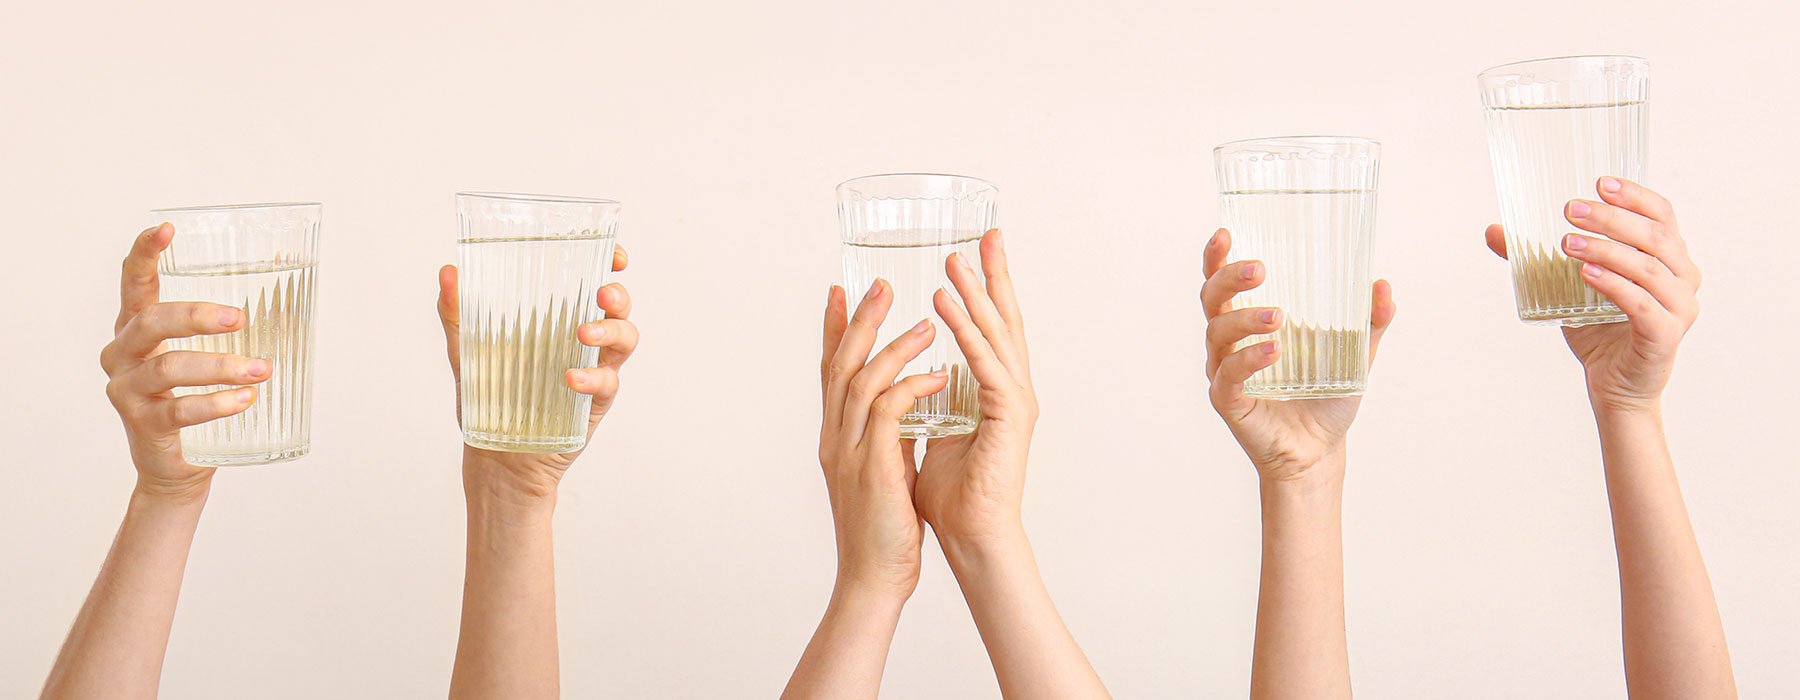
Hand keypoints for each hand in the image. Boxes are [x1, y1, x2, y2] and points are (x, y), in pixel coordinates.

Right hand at [100, 223, 269, 500]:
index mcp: (137, 328)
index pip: (134, 284)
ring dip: (220, 366)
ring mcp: (128, 390)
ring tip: (262, 369)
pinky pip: (179, 409)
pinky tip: (245, 399)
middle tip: (238, 318)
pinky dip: (216, 403)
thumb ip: (232, 320)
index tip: (166, 230)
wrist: (176, 466)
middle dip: (195, 316)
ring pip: (169, 367)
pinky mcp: (143, 424)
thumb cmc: (196, 396)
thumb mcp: (209, 354)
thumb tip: (289, 265)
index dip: (144, 254)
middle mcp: (123, 354)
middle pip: (150, 322)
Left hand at [436, 245, 636, 498]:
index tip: (614, 254)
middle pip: (619, 307)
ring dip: (611, 330)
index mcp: (559, 318)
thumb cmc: (489, 399)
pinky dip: (592, 378)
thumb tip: (447, 271)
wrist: (497, 458)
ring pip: (625, 340)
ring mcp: (594, 371)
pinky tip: (569, 378)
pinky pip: (606, 383)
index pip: (594, 280)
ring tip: (584, 333)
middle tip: (603, 292)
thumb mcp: (468, 351)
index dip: (611, 263)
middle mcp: (584, 341)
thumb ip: (457, 313)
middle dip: (618, 294)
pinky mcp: (595, 403)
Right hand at [818, 281, 948, 596]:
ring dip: (892, 347)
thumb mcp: (880, 473)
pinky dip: (911, 388)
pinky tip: (936, 376)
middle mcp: (835, 438)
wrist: (873, 579)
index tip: (842, 291)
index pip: (830, 372)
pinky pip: (889, 413)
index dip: (834, 330)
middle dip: (860, 320)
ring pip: (861, 380)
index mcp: (836, 437)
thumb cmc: (882, 531)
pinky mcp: (872, 468)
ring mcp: (848, 452)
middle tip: (880, 283)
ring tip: (924, 322)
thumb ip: (884, 440)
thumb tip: (901, 415)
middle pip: (839, 364)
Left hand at [913, 229, 1038, 541]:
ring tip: (956, 258)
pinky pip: (984, 364)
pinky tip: (947, 305)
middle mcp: (1011, 389)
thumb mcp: (936, 432)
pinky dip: (966, 333)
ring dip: (975, 294)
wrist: (970, 536)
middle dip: (994, 275)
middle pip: (1004, 319)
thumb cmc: (953, 495)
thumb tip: (915, 378)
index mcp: (995, 391)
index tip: (975, 250)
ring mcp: (1015, 401)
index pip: (991, 328)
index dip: (984, 289)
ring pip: (995, 335)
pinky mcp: (1009, 417)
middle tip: (986, 232)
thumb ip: (932, 402)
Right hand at [1201, 228, 1397, 480]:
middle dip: (1229, 279)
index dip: (1216, 257)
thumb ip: (1368, 322)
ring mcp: (1224, 372)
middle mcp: (1228, 344)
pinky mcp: (1228, 401)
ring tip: (1278, 317)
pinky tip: (1273, 351)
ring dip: (1245, 318)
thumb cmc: (1325, 398)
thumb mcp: (1354, 355)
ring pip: (1218, 333)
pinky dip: (1249, 359)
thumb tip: (1383, 285)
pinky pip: (1229, 375)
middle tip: (1259, 270)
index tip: (1226, 233)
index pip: (1221, 283)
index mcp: (1247, 323)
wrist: (1319, 451)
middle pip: (1211, 299)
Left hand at [1484, 177, 1699, 412]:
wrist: (1613, 385)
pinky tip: (1586, 273)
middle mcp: (1684, 278)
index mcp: (1670, 257)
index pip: (1662, 214)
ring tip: (1566, 242)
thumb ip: (1536, 258)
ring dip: (1606, 249)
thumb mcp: (1565, 285)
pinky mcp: (1665, 337)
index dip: (1635, 195)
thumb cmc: (1598, 329)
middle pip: (1655, 236)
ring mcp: (1679, 309)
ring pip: (1649, 269)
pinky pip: (1643, 306)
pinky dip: (1615, 286)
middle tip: (1569, 209)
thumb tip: (1493, 230)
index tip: (1599, 181)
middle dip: (1610, 218)